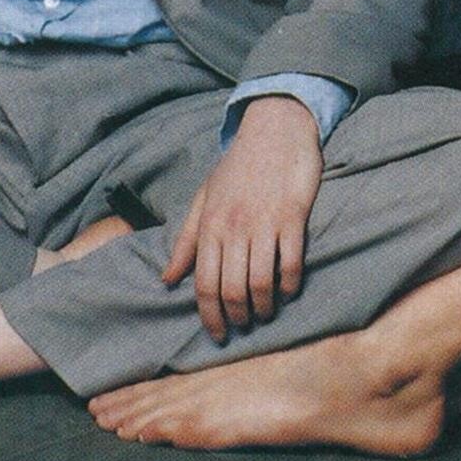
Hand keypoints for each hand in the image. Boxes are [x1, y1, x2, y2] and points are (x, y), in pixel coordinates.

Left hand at [163, 95, 322, 341]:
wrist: (275, 126)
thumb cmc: (238, 165)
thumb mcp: (205, 197)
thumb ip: (187, 239)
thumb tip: (167, 279)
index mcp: (210, 225)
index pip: (204, 284)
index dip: (210, 316)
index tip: (217, 334)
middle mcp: (235, 227)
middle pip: (232, 289)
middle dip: (237, 317)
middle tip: (243, 325)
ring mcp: (265, 221)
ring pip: (260, 282)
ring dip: (263, 306)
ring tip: (265, 312)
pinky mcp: (293, 215)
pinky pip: (291, 261)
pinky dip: (289, 284)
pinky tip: (288, 289)